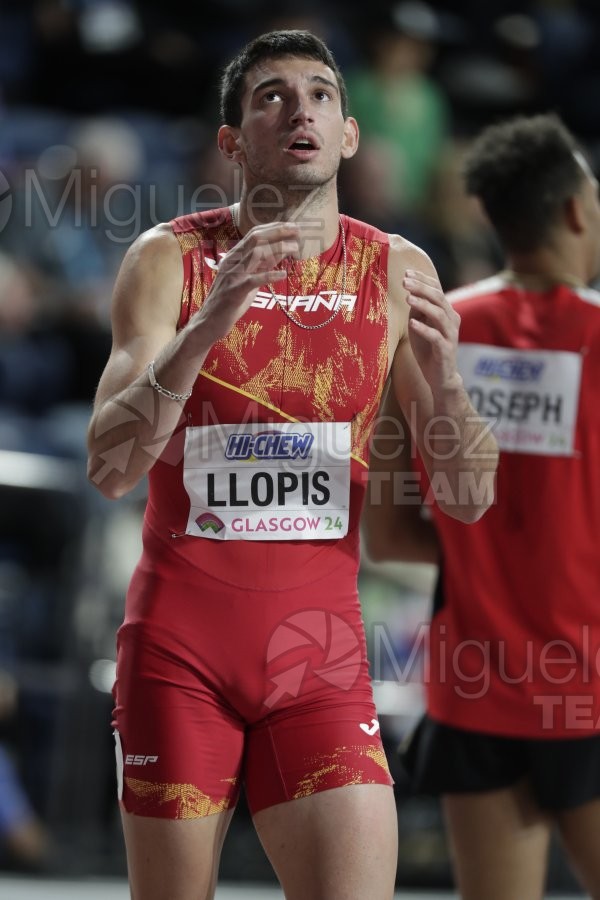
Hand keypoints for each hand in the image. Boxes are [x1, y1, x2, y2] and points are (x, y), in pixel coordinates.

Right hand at [195, 221, 299, 339]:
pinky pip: (253, 280)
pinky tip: (282, 275)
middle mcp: (232, 262)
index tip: (292, 226)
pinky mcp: (234, 292)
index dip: (273, 227)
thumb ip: (262, 265)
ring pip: (256, 254)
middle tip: (297, 230)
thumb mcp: (248, 278)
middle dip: (277, 231)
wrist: (209, 321)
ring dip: (278, 248)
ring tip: (294, 248)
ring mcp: (232, 276)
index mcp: (234, 256)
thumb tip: (281, 252)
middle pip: (255, 238)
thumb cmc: (230, 301)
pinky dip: (269, 276)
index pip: (254, 234)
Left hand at [404, 268, 461, 395]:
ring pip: (440, 315)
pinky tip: (412, 323)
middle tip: (405, 282)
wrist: (440, 377)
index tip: (406, 273)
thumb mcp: (420, 326)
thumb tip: (410, 293)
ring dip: (423, 305)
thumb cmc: (428, 349)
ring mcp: (450, 335)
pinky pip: (436, 337)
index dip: (423, 280)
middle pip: (439, 298)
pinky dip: (424, 329)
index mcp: (447, 312)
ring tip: (408, 299)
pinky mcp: (446, 350)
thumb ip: (418, 310)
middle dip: (422, 288)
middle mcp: (452, 320)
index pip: (438, 290)